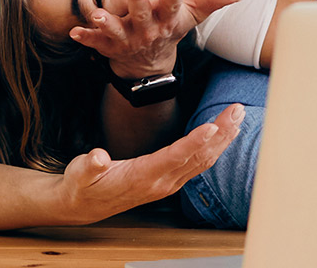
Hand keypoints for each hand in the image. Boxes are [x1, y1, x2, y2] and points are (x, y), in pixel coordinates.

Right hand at [53, 104, 244, 223]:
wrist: (85, 205)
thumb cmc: (83, 185)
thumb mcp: (79, 174)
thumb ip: (89, 166)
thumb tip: (96, 157)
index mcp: (142, 177)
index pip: (174, 157)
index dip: (194, 142)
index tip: (213, 127)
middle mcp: (161, 182)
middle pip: (198, 156)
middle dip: (220, 133)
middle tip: (237, 110)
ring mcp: (168, 183)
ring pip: (203, 160)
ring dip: (223, 138)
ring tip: (237, 116)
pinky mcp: (170, 180)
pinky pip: (198, 163)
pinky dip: (214, 147)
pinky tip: (224, 135)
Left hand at [70, 0, 242, 77]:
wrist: (150, 64)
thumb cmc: (170, 28)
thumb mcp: (193, 15)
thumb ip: (214, 0)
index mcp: (167, 19)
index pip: (173, 6)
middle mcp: (147, 30)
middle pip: (143, 14)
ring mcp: (127, 39)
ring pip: (117, 31)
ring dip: (107, 22)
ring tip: (98, 15)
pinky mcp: (109, 45)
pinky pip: (96, 43)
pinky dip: (85, 38)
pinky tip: (74, 33)